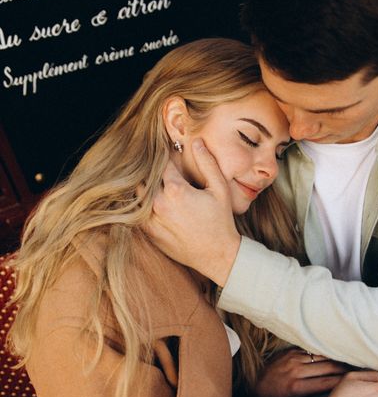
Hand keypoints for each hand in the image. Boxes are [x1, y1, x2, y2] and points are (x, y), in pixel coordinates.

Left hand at [148, 139, 239, 284]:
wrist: (216, 255)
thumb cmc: (221, 221)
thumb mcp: (219, 189)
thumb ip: (207, 163)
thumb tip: (196, 141)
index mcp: (176, 190)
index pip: (162, 163)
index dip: (166, 157)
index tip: (170, 155)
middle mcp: (159, 203)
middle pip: (146, 177)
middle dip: (152, 170)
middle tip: (160, 168)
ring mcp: (151, 219)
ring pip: (138, 194)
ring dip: (145, 186)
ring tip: (154, 182)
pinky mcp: (149, 232)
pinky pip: (137, 212)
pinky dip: (141, 204)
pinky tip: (150, 201)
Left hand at [254, 348, 351, 396]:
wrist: (253, 386)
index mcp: (296, 388)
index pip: (328, 383)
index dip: (345, 383)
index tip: (358, 385)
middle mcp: (295, 371)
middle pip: (329, 368)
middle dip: (346, 370)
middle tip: (361, 372)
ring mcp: (293, 359)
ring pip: (323, 358)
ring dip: (338, 360)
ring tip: (353, 364)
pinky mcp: (290, 352)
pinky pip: (313, 352)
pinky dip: (325, 355)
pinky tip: (336, 357)